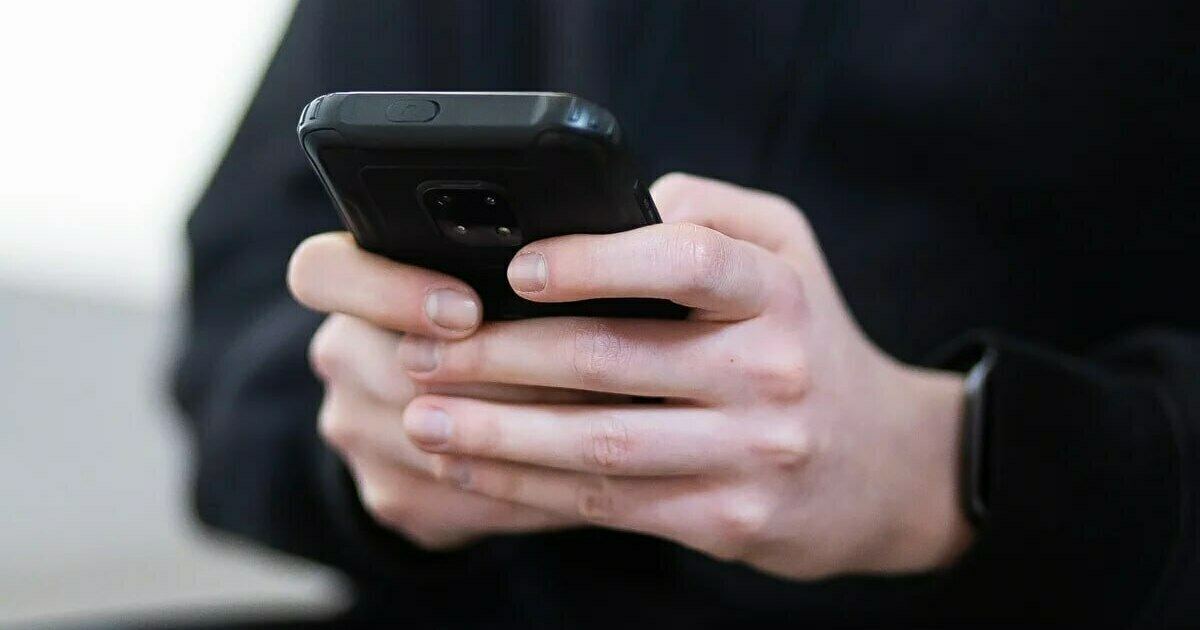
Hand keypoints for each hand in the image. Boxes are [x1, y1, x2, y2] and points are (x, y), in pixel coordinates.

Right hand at [287, 234, 605, 548]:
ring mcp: (357, 433)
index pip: (322, 274)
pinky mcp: (392, 496)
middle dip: (499, 375)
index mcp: (348, 282)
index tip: (465, 309)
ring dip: (528, 432)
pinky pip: (466, 499)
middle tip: (584, 373)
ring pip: (437, 442)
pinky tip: (587, 471)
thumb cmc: (489, 310)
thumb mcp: (485, 266)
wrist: (443, 412)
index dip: (389, 291)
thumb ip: (511, 254)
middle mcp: (340, 357)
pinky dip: (531, 484)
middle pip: (395, 369)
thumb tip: (600, 239)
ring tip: (608, 417)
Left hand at [397, 173, 973, 576]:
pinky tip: (475, 467)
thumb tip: (612, 209)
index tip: (516, 269)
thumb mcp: (787, 252)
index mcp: (777, 292)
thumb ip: (707, 214)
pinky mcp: (728, 522)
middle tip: (419, 351)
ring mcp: (752, 454)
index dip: (596, 261)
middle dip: (500, 356)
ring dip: (498, 433)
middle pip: (614, 361)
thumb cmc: (808, 339)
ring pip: (600, 445)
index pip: (687, 260)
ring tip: (423, 418)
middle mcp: (771, 372)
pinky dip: (530, 487)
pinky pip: (611, 504)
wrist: (883, 466)